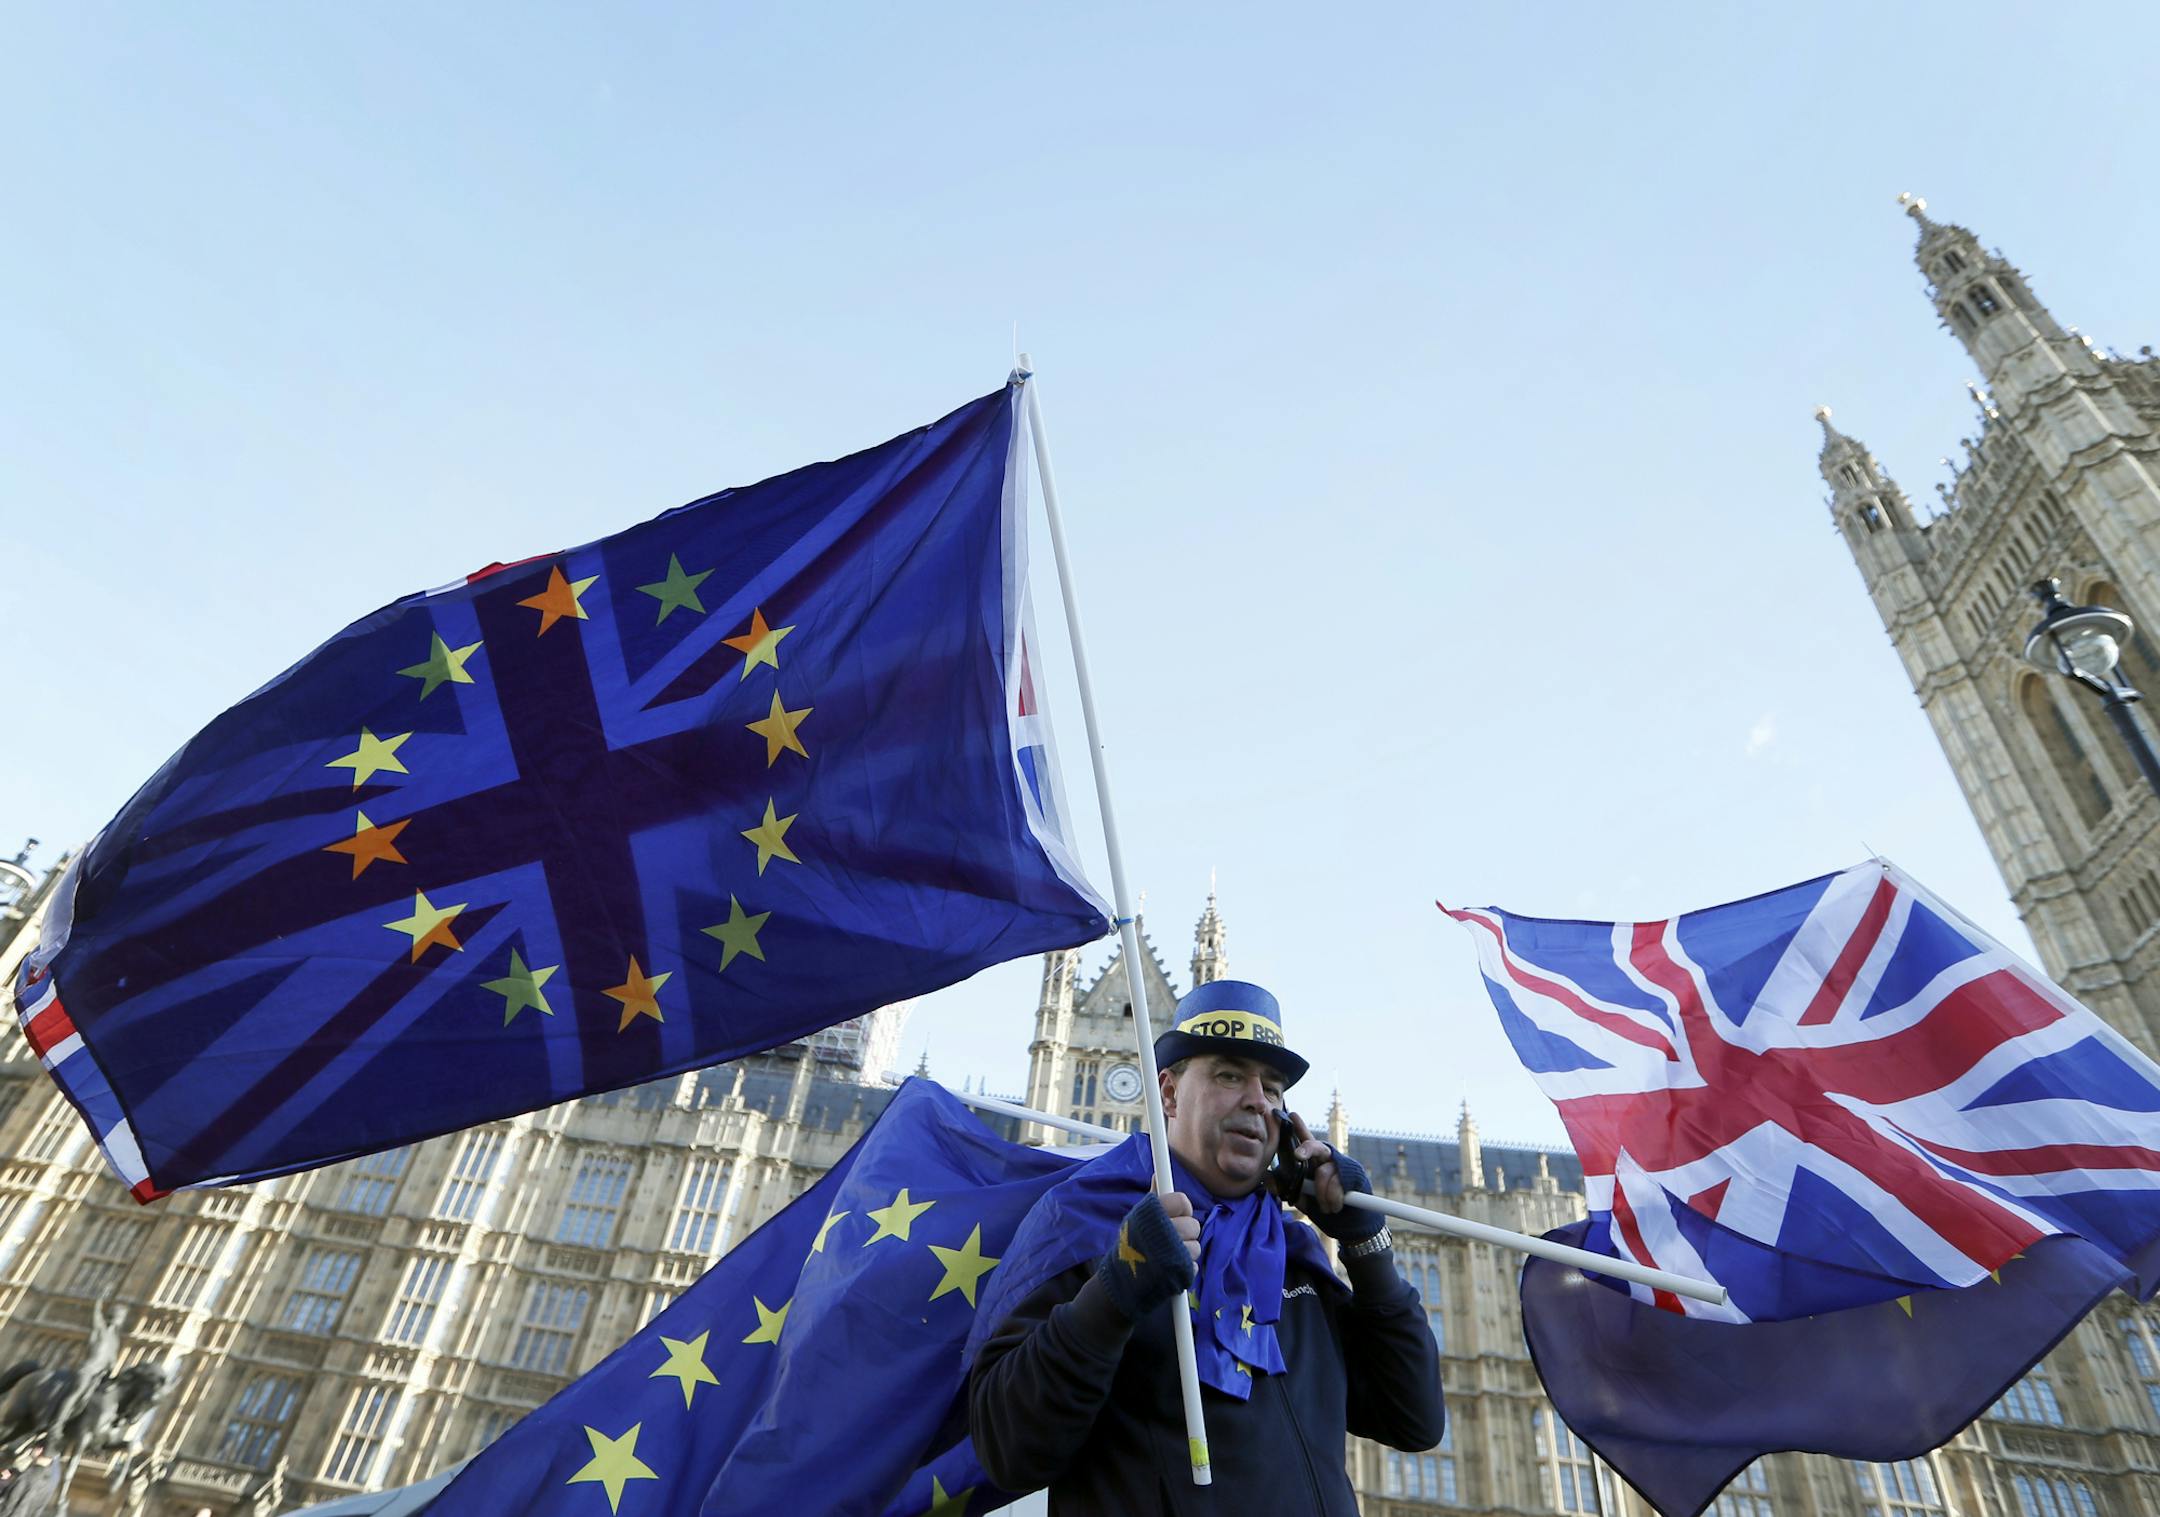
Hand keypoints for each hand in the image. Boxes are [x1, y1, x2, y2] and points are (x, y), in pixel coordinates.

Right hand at [1095, 1190, 1199, 1320]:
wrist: (1120, 1283)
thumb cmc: (1130, 1246)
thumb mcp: (1137, 1218)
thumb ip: (1153, 1198)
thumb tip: (1158, 1175)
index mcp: (1153, 1213)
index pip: (1182, 1201)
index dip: (1182, 1208)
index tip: (1175, 1215)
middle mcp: (1165, 1230)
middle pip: (1193, 1225)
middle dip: (1185, 1233)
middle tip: (1171, 1240)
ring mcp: (1174, 1252)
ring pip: (1196, 1247)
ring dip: (1185, 1253)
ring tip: (1167, 1257)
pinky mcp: (1180, 1273)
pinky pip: (1194, 1265)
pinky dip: (1184, 1269)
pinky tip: (1170, 1270)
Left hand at [1286, 1112, 1384, 1244]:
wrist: (1349, 1223)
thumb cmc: (1323, 1208)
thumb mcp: (1301, 1199)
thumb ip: (1286, 1188)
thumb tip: (1267, 1179)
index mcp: (1312, 1163)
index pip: (1304, 1141)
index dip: (1298, 1127)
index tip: (1291, 1114)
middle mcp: (1326, 1160)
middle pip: (1316, 1146)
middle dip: (1306, 1148)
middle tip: (1298, 1155)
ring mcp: (1340, 1166)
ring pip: (1324, 1172)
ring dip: (1322, 1194)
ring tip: (1326, 1207)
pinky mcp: (1352, 1174)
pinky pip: (1337, 1185)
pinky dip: (1333, 1199)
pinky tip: (1335, 1206)